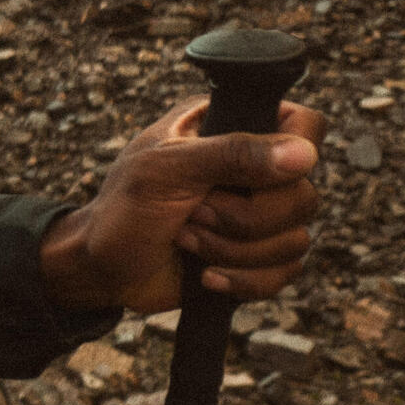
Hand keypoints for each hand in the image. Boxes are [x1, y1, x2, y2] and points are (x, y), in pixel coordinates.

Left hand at [40, 96, 324, 313]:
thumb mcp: (165, 171)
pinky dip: (244, 280)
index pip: (303, 123)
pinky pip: (285, 272)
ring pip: (296, 238)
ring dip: (234, 251)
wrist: (100, 270)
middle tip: (192, 214)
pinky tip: (206, 276)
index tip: (253, 176)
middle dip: (243, 219)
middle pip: (304, 194)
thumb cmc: (121, 210)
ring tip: (186, 239)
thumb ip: (231, 154)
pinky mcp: (256, 255)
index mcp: (229, 127)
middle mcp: (252, 168)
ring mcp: (257, 214)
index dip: (295, 152)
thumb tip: (303, 154)